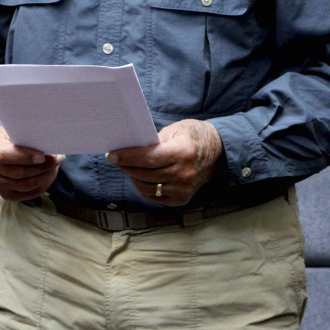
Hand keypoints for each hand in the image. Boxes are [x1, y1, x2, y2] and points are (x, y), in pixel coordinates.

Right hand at [0, 125, 64, 200]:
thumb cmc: (10, 135)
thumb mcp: (14, 129)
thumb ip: (27, 136)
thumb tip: (49, 142)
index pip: (5, 155)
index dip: (25, 157)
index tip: (43, 155)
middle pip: (19, 173)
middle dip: (42, 167)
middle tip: (58, 158)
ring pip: (25, 185)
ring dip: (44, 177)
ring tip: (55, 166)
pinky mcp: (4, 193)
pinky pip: (26, 194)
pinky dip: (41, 186)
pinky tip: (49, 176)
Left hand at [106, 119, 223, 206]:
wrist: (216, 154)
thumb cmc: (193, 137)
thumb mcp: (175, 130)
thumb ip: (154, 141)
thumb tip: (130, 149)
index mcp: (183, 153)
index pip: (149, 158)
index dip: (128, 157)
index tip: (112, 155)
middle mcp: (184, 174)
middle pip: (145, 174)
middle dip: (126, 166)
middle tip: (115, 159)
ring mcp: (183, 190)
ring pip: (146, 187)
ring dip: (133, 177)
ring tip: (127, 167)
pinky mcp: (181, 200)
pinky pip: (153, 196)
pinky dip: (143, 187)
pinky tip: (140, 176)